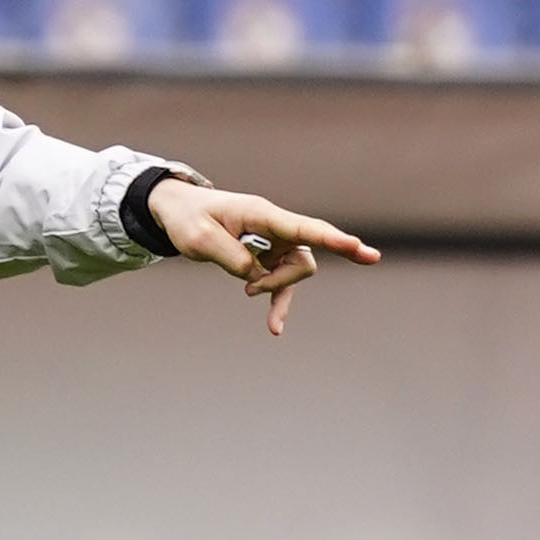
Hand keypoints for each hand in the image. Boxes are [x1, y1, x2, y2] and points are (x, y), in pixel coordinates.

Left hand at [145, 177, 378, 336]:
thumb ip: (233, 260)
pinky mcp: (268, 256)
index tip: (359, 248)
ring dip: (275, 289)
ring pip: (296, 272)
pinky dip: (279, 302)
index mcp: (262, 214)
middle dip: (283, 281)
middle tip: (248, 289)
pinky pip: (284, 283)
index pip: (304, 229)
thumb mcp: (201, 240)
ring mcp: (275, 242)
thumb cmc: (189, 219)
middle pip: (303, 258)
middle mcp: (275, 226)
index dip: (333, 239)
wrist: (180, 211)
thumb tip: (257, 278)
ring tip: (247, 293)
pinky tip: (275, 328)